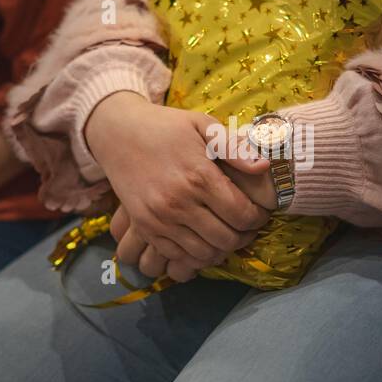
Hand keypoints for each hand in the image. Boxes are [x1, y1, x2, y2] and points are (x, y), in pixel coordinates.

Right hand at [85, 92, 269, 275]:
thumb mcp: (202, 125)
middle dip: (244, 236)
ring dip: (221, 249)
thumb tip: (264, 167)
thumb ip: (234, 148)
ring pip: (204, 253)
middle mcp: (179, 202)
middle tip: (248, 227)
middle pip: (226, 239)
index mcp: (199, 176)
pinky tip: (203, 240)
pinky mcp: (145, 227)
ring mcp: (159, 219)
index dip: (258, 219)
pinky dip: (195, 255)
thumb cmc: (166, 127)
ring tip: (228, 234)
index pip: (242, 214)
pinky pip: (178, 256)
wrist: (117, 132)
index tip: (260, 213)